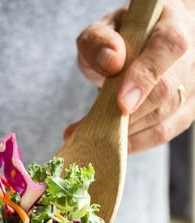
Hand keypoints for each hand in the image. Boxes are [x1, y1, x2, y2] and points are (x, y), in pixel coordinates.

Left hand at [66, 0, 193, 152]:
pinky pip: (166, 131)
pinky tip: (117, 144)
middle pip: (168, 89)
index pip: (168, 47)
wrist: (136, 49)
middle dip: (131, 114)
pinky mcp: (186, 107)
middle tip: (96, 128)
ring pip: (167, 114)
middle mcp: (191, 52)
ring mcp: (192, 82)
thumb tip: (111, 61)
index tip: (122, 103)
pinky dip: (139, 141)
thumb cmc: (119, 39)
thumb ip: (99, 42)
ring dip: (130, 131)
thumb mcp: (101, 32)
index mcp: (172, 21)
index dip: (146, 76)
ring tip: (97, 136)